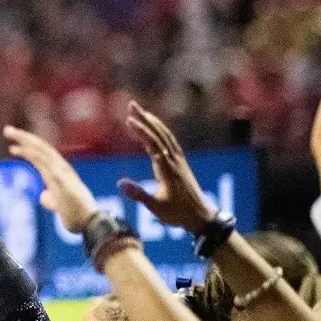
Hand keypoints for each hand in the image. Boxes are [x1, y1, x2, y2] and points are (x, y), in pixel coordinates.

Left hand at [5, 125, 100, 232]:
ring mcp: (64, 176)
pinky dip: (39, 160)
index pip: (41, 152)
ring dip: (27, 146)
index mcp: (58, 171)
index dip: (27, 142)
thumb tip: (44, 196)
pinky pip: (51, 170)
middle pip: (41, 148)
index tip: (12, 136)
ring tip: (11, 142)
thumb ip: (50, 197)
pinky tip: (27, 153)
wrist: (89, 224)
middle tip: (7, 129)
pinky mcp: (66, 186)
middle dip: (24, 137)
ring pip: (44, 155)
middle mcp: (61, 169)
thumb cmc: (75, 212)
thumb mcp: (57, 203)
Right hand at [119, 101, 215, 231]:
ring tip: (141, 112)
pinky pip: (170, 141)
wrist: (201, 216)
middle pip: (159, 134)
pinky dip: (160, 131)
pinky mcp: (180, 164)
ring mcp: (178, 161)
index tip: (128, 119)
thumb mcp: (155, 207)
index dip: (141, 130)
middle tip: (132, 104)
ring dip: (153, 122)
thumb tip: (120, 183)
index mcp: (167, 169)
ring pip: (166, 136)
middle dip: (145, 118)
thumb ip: (138, 194)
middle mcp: (174, 160)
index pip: (153, 144)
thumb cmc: (177, 214)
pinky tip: (156, 129)